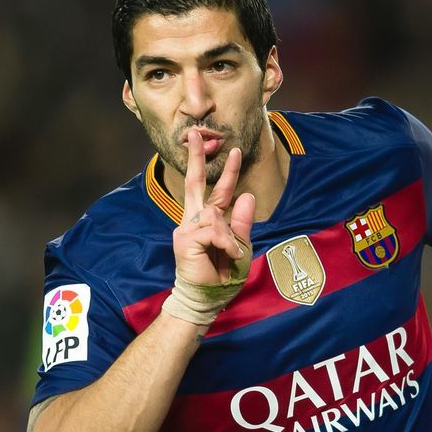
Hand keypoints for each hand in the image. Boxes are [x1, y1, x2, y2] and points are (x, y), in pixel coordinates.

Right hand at [173, 129, 254, 283]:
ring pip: (214, 214)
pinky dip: (226, 243)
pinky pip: (213, 231)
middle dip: (195, 157)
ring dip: (229, 236)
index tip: (234, 150)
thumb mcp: (239, 245)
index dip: (227, 171)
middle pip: (194, 182)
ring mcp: (186, 228)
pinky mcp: (185, 239)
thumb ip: (241, 222)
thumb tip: (246, 194)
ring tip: (232, 254)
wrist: (207, 299)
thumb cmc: (222, 275)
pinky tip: (229, 255)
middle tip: (197, 133)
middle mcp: (193, 220)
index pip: (217, 192)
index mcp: (207, 221)